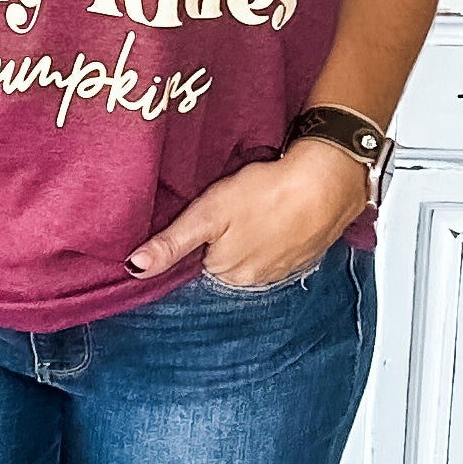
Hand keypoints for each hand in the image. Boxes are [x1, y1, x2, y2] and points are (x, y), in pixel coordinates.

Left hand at [126, 138, 367, 290]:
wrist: (328, 182)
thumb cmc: (267, 194)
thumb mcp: (208, 214)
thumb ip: (172, 244)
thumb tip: (135, 269)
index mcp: (226, 273)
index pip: (199, 261)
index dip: (201, 237)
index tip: (209, 217)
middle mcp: (253, 281)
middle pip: (226, 260)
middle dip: (226, 238)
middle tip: (232, 207)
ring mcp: (283, 270)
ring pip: (255, 254)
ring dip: (253, 236)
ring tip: (256, 207)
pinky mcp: (306, 254)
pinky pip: (281, 248)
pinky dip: (279, 233)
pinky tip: (280, 212)